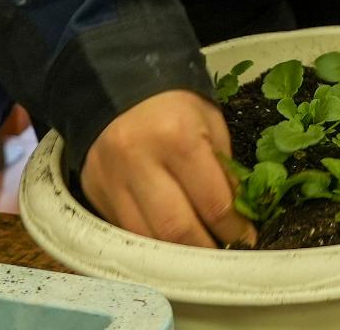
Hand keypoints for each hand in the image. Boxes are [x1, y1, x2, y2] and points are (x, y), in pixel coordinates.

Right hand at [81, 90, 253, 248]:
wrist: (115, 85)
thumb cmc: (172, 104)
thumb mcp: (209, 122)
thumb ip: (223, 168)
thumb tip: (236, 214)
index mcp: (177, 137)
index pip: (212, 202)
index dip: (234, 229)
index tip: (245, 240)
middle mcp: (139, 161)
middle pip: (176, 230)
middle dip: (205, 250)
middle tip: (222, 254)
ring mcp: (111, 180)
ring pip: (147, 239)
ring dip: (176, 254)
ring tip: (197, 252)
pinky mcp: (94, 192)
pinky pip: (125, 232)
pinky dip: (150, 242)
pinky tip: (167, 241)